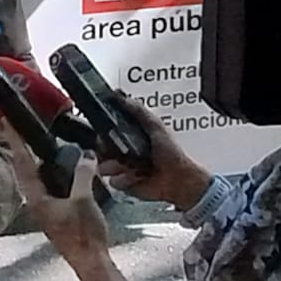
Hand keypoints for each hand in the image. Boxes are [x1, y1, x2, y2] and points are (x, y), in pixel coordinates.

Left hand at [2, 123, 109, 271]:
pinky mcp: (57, 214)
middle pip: (26, 170)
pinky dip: (53, 173)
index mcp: (37, 198)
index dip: (15, 141)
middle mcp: (37, 203)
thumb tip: (86, 155)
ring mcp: (46, 209)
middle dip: (24, 148)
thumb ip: (83, 174)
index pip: (23, 163)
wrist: (90, 263)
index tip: (7, 123)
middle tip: (21, 128)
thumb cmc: (84, 235)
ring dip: (39, 161)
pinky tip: (64, 169)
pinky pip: (51, 187)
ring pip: (39, 179)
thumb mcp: (84, 199)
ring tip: (42, 143)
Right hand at [94, 95, 212, 211]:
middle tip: (112, 151)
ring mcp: (123, 169)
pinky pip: (114, 182)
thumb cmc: (172, 153)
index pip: (106, 132)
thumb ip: (139, 111)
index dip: (102, 132)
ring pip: (104, 167)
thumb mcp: (156, 126)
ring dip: (113, 166)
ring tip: (126, 166)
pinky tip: (136, 177)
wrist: (179, 179)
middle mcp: (124, 152)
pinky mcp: (125, 185)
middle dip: (104, 150)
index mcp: (130, 136)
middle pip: (101, 150)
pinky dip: (124, 180)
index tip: (102, 132)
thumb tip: (121, 96)